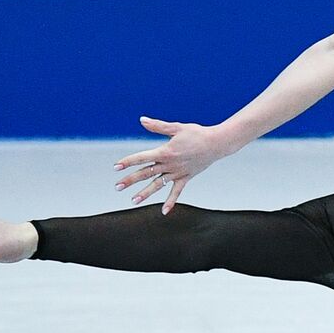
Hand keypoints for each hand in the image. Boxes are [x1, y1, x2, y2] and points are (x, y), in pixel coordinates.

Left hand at [113, 116, 232, 213]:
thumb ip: (158, 126)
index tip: (116, 167)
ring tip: (133, 201)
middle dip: (131, 180)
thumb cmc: (197, 133)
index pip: (142, 158)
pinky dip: (171, 202)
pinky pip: (177, 192)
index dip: (128, 162)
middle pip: (146, 173)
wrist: (217, 143)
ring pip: (158, 184)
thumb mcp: (177, 128)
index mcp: (165, 151)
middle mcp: (170, 164)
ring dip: (145, 193)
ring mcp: (178, 173)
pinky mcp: (186, 177)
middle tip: (117, 186)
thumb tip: (142, 120)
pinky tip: (164, 212)